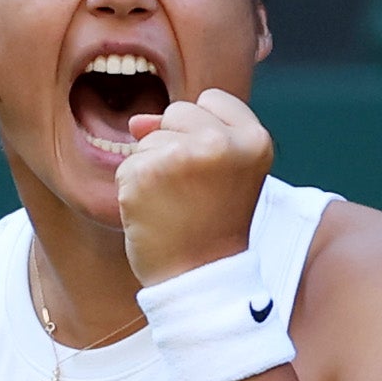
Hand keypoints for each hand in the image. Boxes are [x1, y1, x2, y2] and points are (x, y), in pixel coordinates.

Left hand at [118, 88, 273, 285]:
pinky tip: (156, 215)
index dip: (203, 132)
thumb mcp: (223, 172)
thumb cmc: (213, 227)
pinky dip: (133, 191)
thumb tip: (136, 122)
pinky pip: (127, 167)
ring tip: (177, 206)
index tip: (213, 171)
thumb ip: (191, 134)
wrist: (202, 280)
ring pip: (148, 140)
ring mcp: (181, 157)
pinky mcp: (145, 174)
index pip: (212, 100)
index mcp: (254, 139)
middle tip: (194, 193)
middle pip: (176, 113)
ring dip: (152, 171)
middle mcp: (221, 143)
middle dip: (175, 146)